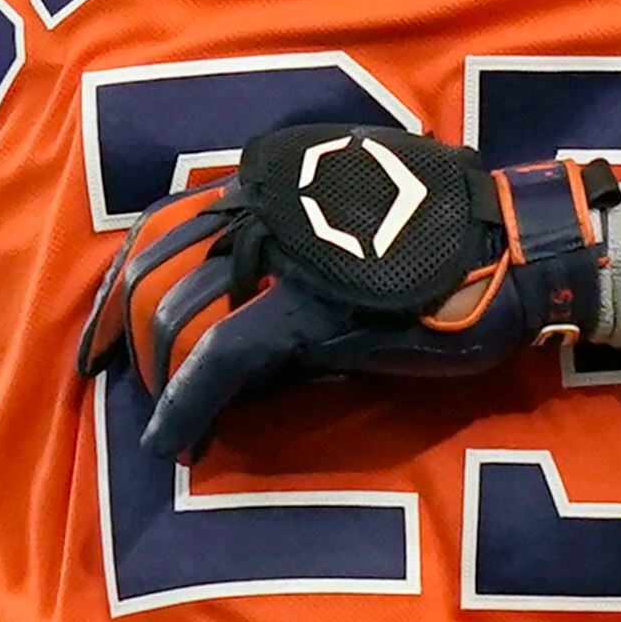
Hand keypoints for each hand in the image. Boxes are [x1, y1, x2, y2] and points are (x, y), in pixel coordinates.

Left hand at [78, 124, 619, 458]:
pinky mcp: (308, 311)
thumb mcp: (358, 219)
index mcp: (276, 180)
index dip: (126, 275)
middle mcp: (268, 207)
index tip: (107, 322)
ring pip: (178, 316)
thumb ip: (298, 242)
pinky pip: (220, 360)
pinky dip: (184, 405)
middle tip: (103, 375)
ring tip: (160, 418)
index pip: (170, 222)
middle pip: (157, 267)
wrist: (517, 253)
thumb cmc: (448, 239)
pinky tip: (171, 441)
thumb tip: (250, 295)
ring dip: (157, 376)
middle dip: (121, 329)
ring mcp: (285, 258)